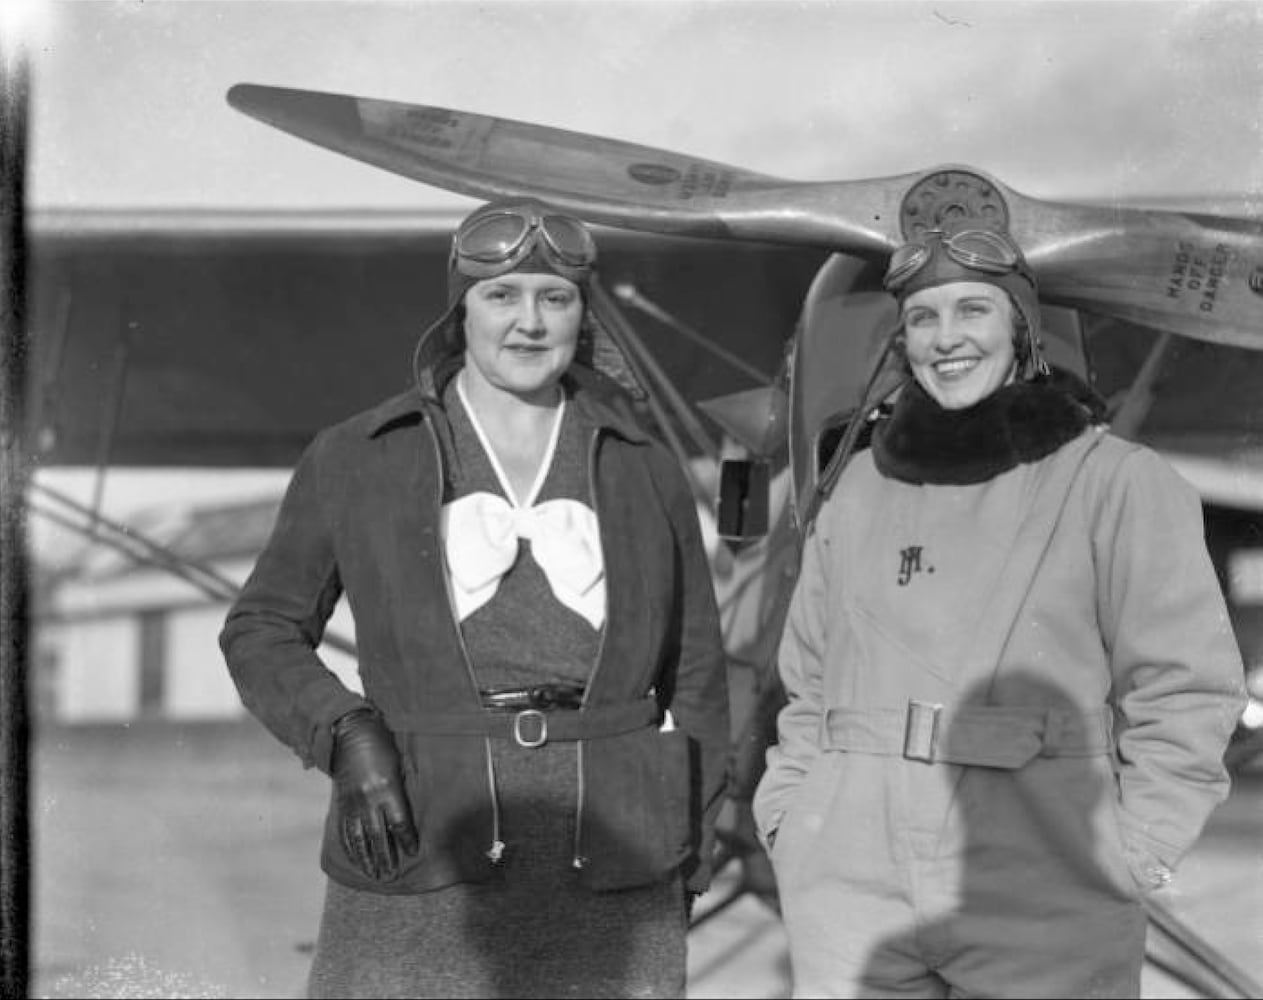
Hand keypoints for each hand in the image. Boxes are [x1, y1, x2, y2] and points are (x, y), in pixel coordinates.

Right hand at [331, 708, 418, 879]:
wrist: (350, 735)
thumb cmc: (382, 748)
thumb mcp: (398, 767)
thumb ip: (400, 793)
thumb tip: (405, 818)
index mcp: (387, 789)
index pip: (399, 822)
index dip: (406, 839)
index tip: (413, 852)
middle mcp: (369, 799)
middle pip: (378, 836)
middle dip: (385, 857)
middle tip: (391, 876)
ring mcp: (353, 803)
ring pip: (359, 838)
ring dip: (367, 858)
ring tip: (374, 875)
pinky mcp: (342, 803)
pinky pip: (346, 830)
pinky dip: (351, 847)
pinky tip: (356, 858)